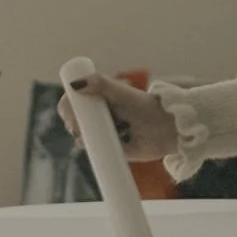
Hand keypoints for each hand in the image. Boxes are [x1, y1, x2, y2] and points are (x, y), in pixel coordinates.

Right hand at [59, 71, 174, 159]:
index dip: (68, 107)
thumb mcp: (122, 93)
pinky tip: (103, 145)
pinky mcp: (111, 149)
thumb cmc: (145, 106)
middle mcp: (100, 115)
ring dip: (83, 137)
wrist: (167, 129)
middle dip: (74, 124)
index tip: (71, 114)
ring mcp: (105, 133)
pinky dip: (94, 149)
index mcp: (100, 98)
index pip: (74, 101)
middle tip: (80, 126)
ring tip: (97, 134)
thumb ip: (101, 84)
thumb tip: (73, 85)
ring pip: (83, 137)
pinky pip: (95, 152)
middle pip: (75, 120)